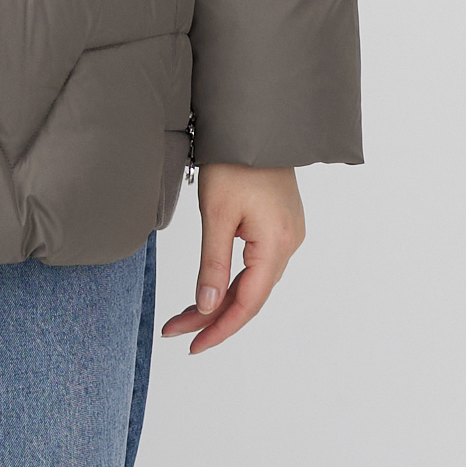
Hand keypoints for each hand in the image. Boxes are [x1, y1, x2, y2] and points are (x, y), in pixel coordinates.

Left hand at [161, 163, 304, 354]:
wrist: (254, 122)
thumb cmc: (234, 160)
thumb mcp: (216, 213)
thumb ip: (213, 264)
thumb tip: (205, 307)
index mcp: (278, 244)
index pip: (248, 303)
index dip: (219, 328)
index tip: (191, 344)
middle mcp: (289, 244)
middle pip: (250, 296)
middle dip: (212, 316)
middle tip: (176, 330)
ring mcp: (287, 235)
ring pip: (253, 282)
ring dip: (221, 298)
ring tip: (185, 314)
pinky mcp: (280, 225)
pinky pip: (256, 264)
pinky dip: (233, 279)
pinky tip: (212, 286)